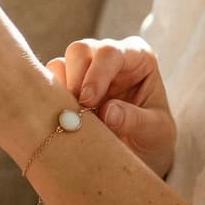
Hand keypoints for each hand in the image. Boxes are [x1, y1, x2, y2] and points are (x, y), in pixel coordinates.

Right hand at [47, 37, 176, 178]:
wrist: (140, 155)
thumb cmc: (153, 136)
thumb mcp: (156, 131)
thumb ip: (135, 120)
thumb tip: (108, 112)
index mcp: (137, 57)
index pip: (111, 52)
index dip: (97, 74)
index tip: (90, 102)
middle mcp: (109, 57)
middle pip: (80, 50)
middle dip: (75, 80)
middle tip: (78, 112)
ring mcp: (85, 69)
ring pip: (60, 64)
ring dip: (61, 93)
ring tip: (73, 120)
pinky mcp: (67, 86)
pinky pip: (48, 83)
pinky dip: (51, 102)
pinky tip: (63, 121)